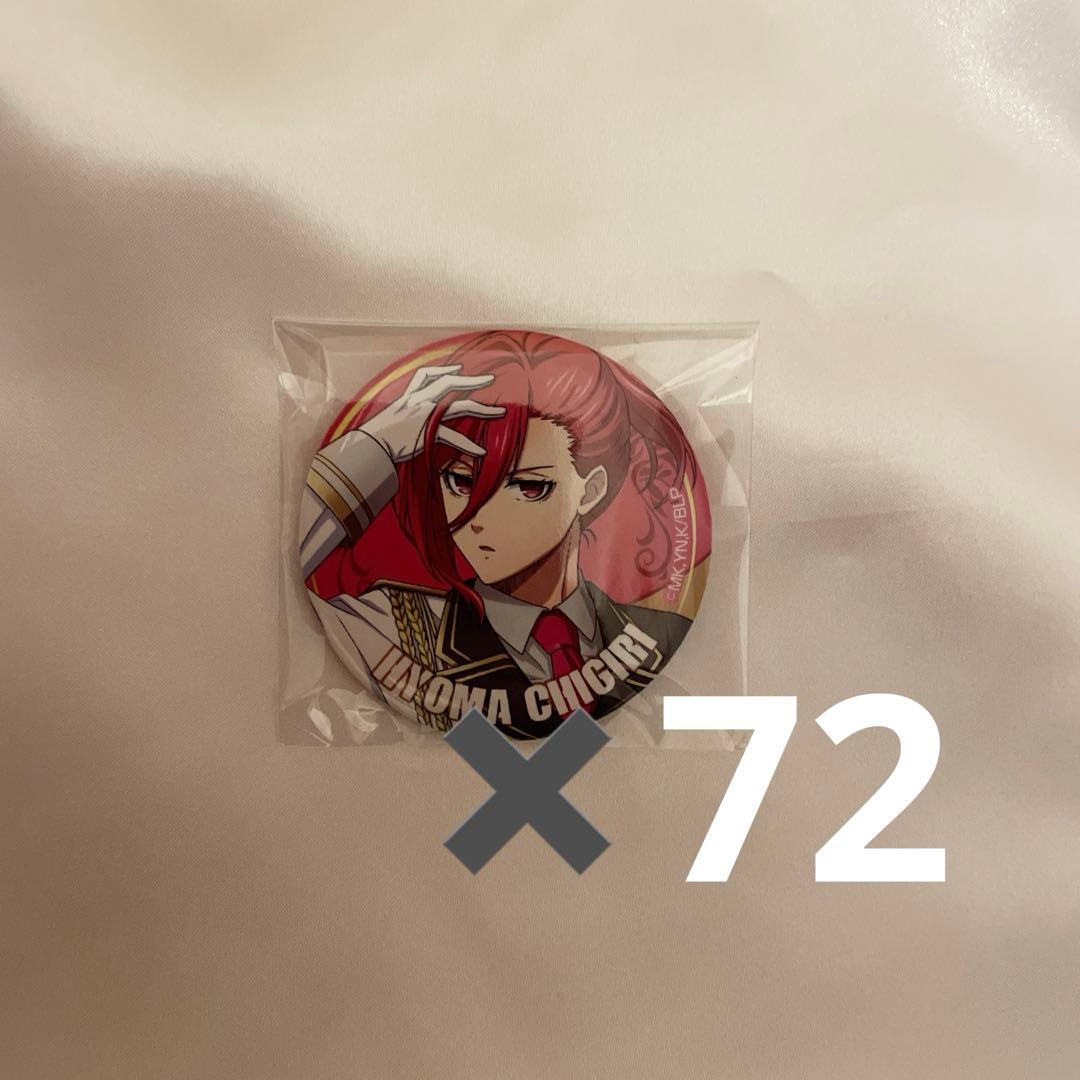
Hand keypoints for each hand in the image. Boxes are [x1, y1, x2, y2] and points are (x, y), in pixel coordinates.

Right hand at [359, 364, 504, 462]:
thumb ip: (400, 415)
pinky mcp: (427, 432)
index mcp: (408, 396)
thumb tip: (404, 420)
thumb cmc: (374, 436)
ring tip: (500, 412)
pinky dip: (468, 446)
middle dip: (472, 380)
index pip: (427, 375)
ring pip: (459, 407)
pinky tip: (481, 452)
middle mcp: (418, 400)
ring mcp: (424, 415)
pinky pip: (453, 437)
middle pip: (450, 383)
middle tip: (490, 380)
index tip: (458, 369)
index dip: (444, 370)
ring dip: (482, 409)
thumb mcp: (387, 418)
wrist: (367, 447)